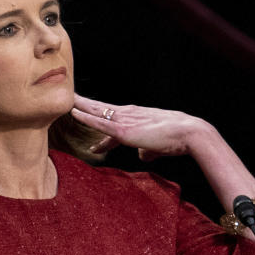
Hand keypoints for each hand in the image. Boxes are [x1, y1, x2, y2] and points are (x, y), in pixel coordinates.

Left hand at [70, 93, 210, 160]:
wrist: (189, 134)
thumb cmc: (177, 139)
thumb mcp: (157, 146)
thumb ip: (147, 150)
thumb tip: (142, 156)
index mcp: (136, 117)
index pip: (112, 119)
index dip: (96, 120)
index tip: (84, 117)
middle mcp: (129, 114)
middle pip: (101, 108)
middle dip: (85, 104)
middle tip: (70, 98)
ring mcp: (125, 120)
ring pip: (97, 111)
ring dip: (80, 106)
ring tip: (66, 101)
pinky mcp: (124, 130)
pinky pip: (100, 122)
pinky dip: (86, 117)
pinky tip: (74, 113)